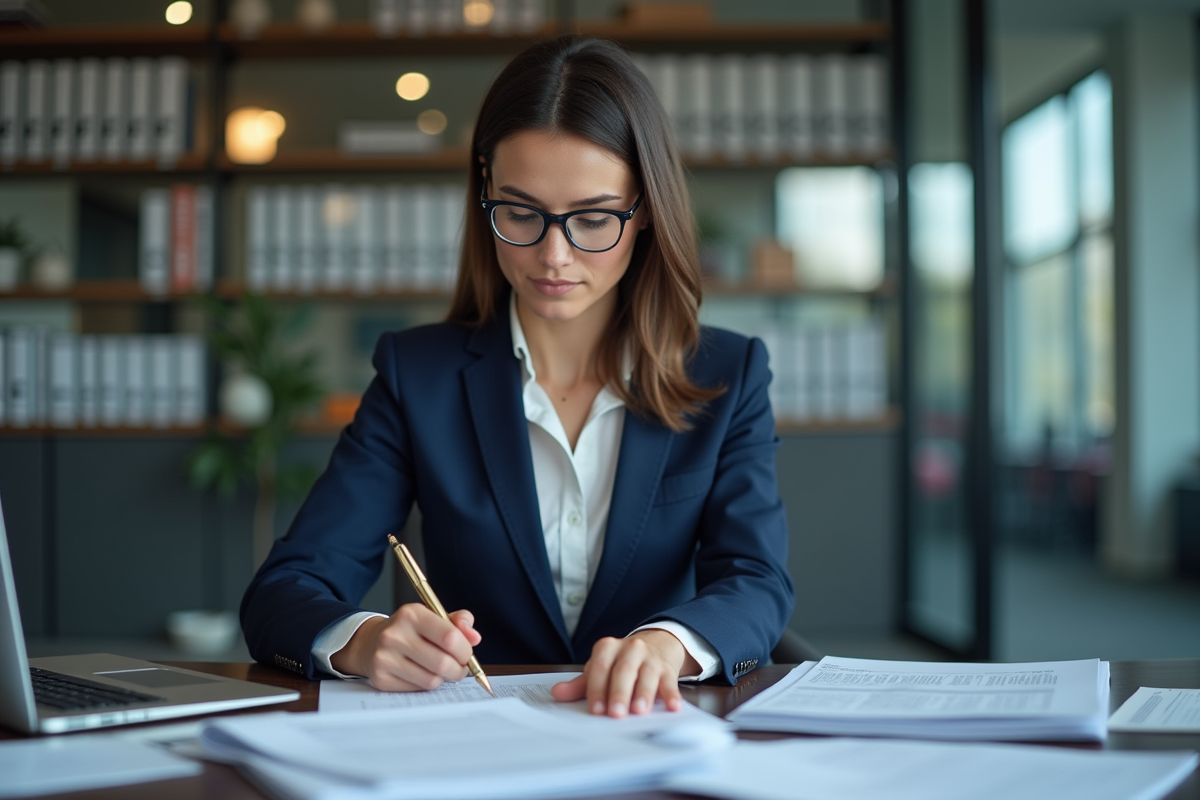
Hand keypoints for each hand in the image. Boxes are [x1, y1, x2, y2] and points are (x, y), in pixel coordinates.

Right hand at [330, 604, 481, 691]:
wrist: (372, 642)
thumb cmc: (411, 629)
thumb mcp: (434, 617)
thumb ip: (459, 623)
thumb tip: (475, 638)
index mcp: (412, 614)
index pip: (449, 637)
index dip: (465, 650)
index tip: (466, 654)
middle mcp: (395, 634)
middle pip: (442, 663)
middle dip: (459, 669)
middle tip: (459, 668)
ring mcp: (385, 658)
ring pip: (432, 680)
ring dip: (443, 678)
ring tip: (440, 670)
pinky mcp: (381, 679)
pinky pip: (417, 690)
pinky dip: (426, 685)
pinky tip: (422, 674)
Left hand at [549, 629, 699, 716]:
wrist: (656, 644)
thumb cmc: (622, 662)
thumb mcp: (600, 668)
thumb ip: (580, 684)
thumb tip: (557, 693)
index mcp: (607, 648)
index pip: (599, 668)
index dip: (597, 689)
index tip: (596, 710)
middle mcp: (629, 648)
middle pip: (623, 671)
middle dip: (619, 693)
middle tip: (616, 714)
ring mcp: (650, 657)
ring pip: (646, 675)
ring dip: (643, 693)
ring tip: (640, 711)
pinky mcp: (667, 668)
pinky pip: (669, 682)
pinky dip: (671, 694)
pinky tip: (672, 706)